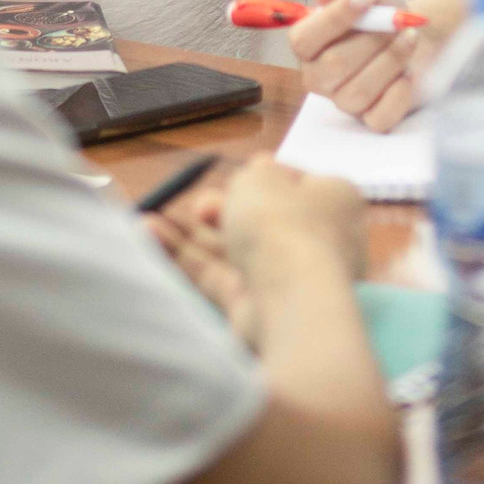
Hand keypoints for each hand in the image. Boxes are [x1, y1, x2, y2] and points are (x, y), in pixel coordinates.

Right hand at [149, 158, 364, 348]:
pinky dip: (185, 260)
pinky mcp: (259, 310)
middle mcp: (319, 243)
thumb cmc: (282, 223)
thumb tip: (260, 173)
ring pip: (234, 252)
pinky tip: (150, 240)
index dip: (266, 177)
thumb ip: (254, 175)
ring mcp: (288, 280)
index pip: (301, 185)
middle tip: (200, 207)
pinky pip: (218, 279)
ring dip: (193, 236)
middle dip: (223, 210)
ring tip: (148, 221)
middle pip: (263, 221)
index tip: (242, 173)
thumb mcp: (261, 178)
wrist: (286, 298)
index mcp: (336, 203)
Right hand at [290, 0, 432, 132]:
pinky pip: (379, 118)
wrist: (414, 34)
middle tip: (398, 22)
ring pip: (358, 92)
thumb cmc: (381, 14)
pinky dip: (399, 93)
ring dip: (391, 61)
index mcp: (308, 44)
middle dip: (371, 40)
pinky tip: (409, 73)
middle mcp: (319, 76)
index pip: (304, 39)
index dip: (335, 18)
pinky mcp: (371, 118)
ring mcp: (343, 100)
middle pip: (334, 66)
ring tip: (411, 38)